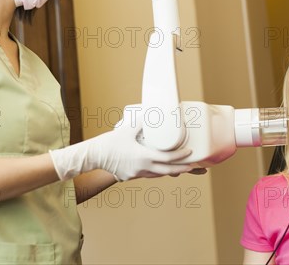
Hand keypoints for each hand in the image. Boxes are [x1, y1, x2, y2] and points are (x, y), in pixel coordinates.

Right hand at [49, 106, 193, 181]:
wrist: (94, 156)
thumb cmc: (110, 142)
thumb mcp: (128, 129)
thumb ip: (142, 122)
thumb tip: (153, 112)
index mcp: (144, 156)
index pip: (168, 158)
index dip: (181, 156)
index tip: (190, 152)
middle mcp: (143, 168)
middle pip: (168, 171)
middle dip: (182, 168)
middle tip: (194, 166)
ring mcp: (137, 174)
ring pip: (158, 175)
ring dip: (170, 171)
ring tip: (181, 167)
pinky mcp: (130, 177)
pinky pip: (147, 175)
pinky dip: (156, 172)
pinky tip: (160, 168)